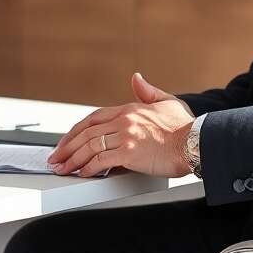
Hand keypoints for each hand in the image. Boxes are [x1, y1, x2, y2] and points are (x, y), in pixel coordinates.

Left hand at [47, 72, 194, 177]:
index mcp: (129, 109)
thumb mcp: (167, 102)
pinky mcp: (129, 153)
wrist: (196, 142)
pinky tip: (82, 173)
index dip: (76, 130)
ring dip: (73, 159)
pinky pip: (101, 161)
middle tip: (56, 157)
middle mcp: (124, 120)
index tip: (67, 141)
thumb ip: (148, 91)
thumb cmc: (185, 127)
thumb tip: (136, 78)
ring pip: (89, 146)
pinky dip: (88, 168)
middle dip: (67, 146)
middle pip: (86, 132)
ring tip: (63, 168)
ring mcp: (125, 136)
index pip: (93, 118)